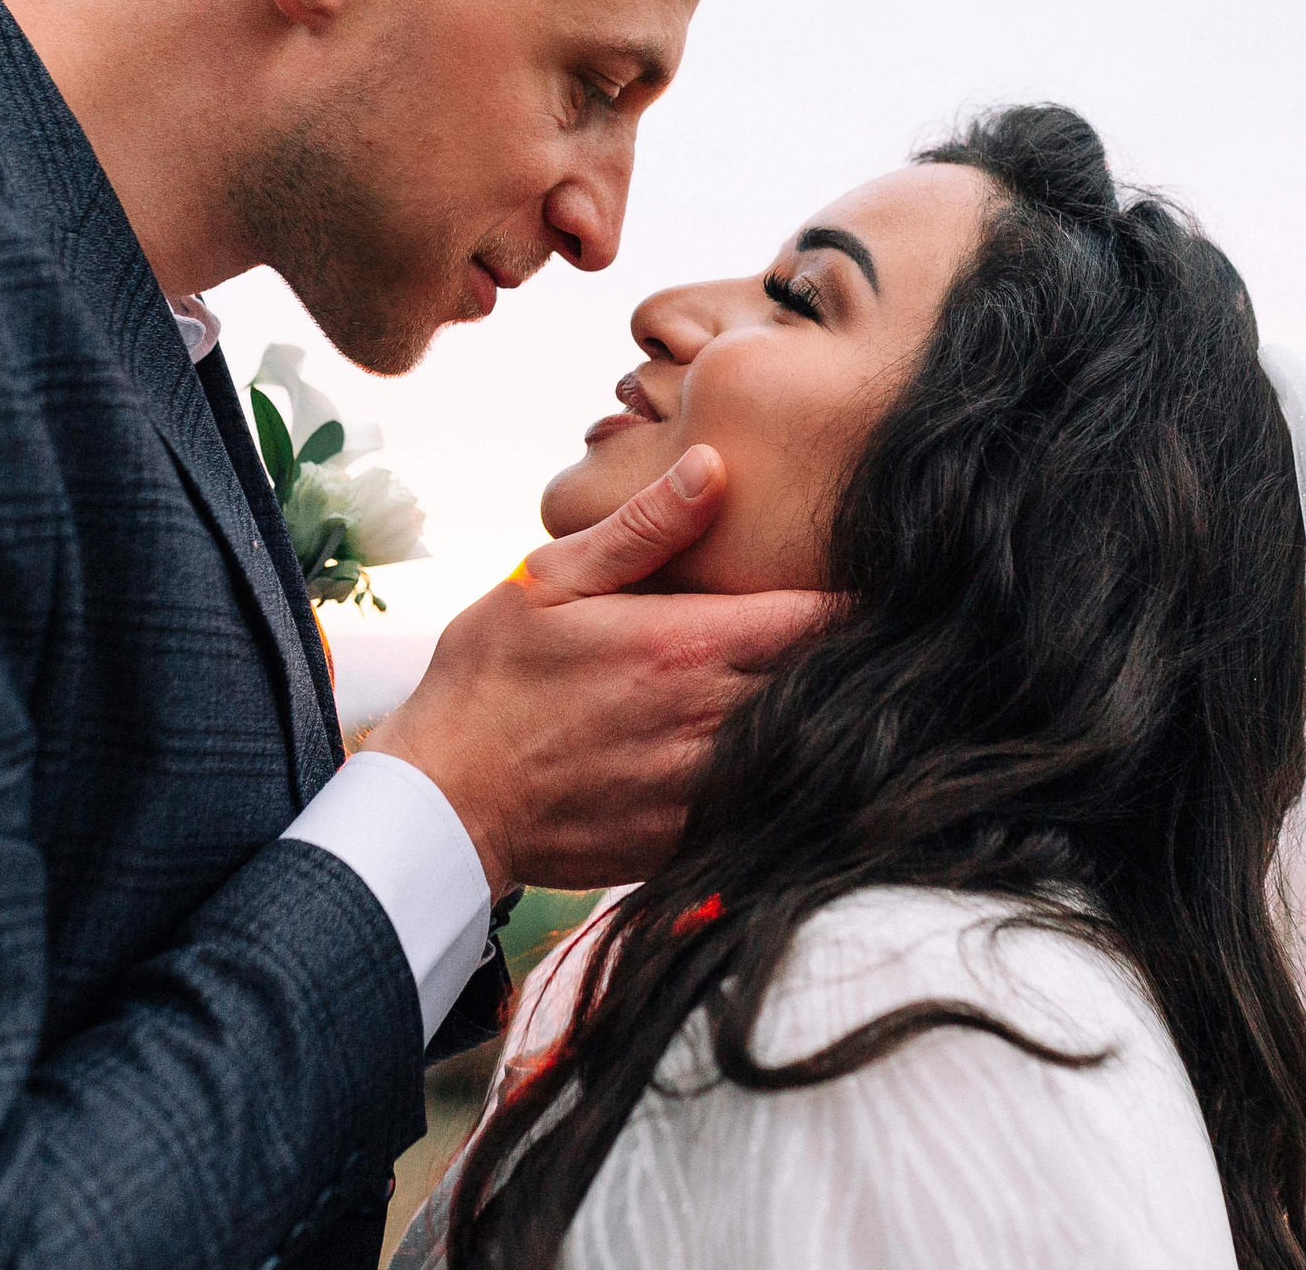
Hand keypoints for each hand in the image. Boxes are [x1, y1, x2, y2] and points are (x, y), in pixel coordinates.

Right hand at [363, 446, 831, 897]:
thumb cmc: (488, 678)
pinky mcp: (687, 841)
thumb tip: (714, 465)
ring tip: (815, 694)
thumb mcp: (548, 581)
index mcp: (684, 647)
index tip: (864, 583)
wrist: (441, 800)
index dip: (848, 600)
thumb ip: (642, 528)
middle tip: (855, 637)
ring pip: (799, 750)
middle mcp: (707, 721)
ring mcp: (700, 790)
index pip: (815, 618)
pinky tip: (755, 758)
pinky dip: (769, 779)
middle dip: (840, 660)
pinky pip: (759, 805)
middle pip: (821, 685)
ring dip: (808, 721)